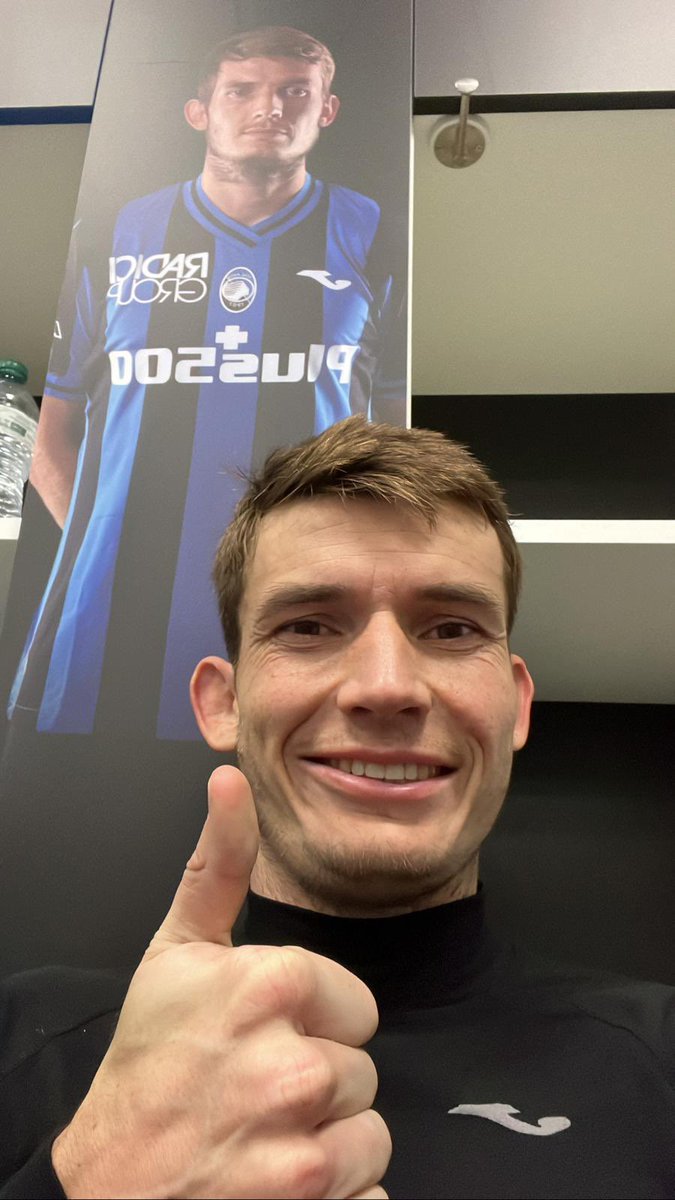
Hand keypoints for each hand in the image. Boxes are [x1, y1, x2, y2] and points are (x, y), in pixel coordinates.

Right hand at [52, 766, 390, 1198]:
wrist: (107, 1183)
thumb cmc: (147, 1064)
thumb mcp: (176, 952)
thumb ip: (218, 863)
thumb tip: (230, 779)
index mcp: (271, 985)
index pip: (357, 1006)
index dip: (312, 1023)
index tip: (260, 1037)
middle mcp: (291, 1067)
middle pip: (362, 1071)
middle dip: (318, 1085)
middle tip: (253, 1091)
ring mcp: (299, 1149)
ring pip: (370, 1135)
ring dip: (328, 1144)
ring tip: (263, 1137)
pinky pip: (369, 1193)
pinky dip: (335, 1197)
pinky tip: (275, 1182)